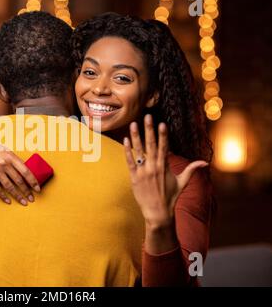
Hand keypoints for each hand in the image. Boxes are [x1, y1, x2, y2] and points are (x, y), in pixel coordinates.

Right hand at [0, 129, 40, 205]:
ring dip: (18, 196)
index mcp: (11, 156)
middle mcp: (4, 164)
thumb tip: (25, 170)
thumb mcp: (5, 150)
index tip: (38, 189)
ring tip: (24, 202)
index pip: (26, 171)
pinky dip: (3, 196)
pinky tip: (9, 201)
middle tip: (32, 199)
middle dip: (27, 191)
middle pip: (19, 181)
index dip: (33, 181)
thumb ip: (14, 160)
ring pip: (10, 187)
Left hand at [123, 114, 207, 228]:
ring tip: (133, 124)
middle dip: (149, 129)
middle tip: (147, 116)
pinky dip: (127, 151)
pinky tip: (125, 140)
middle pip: (151, 144)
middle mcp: (154, 167)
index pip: (164, 147)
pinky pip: (130, 162)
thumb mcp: (182, 182)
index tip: (162, 123)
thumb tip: (205, 163)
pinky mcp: (134, 177)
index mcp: (165, 166)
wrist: (157, 213)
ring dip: (136, 136)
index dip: (163, 135)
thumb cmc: (170, 197)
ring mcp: (143, 172)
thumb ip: (191, 170)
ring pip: (139, 150)